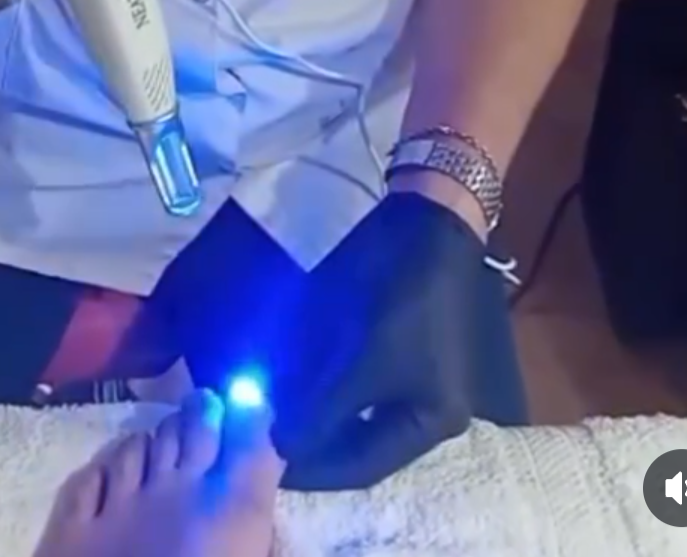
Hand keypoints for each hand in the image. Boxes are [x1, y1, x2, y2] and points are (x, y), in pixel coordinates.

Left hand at [271, 191, 482, 490]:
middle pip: (357, 441)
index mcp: (430, 422)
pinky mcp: (394, 346)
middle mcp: (425, 409)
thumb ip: (319, 407)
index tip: (259, 465)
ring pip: (350, 410)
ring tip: (265, 403)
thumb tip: (276, 445)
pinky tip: (288, 372)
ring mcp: (411, 376)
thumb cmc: (399, 293)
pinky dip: (321, 380)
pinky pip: (353, 379)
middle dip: (308, 434)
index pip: (360, 467)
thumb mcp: (359, 356)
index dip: (309, 469)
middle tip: (256, 432)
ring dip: (310, 407)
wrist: (425, 217)